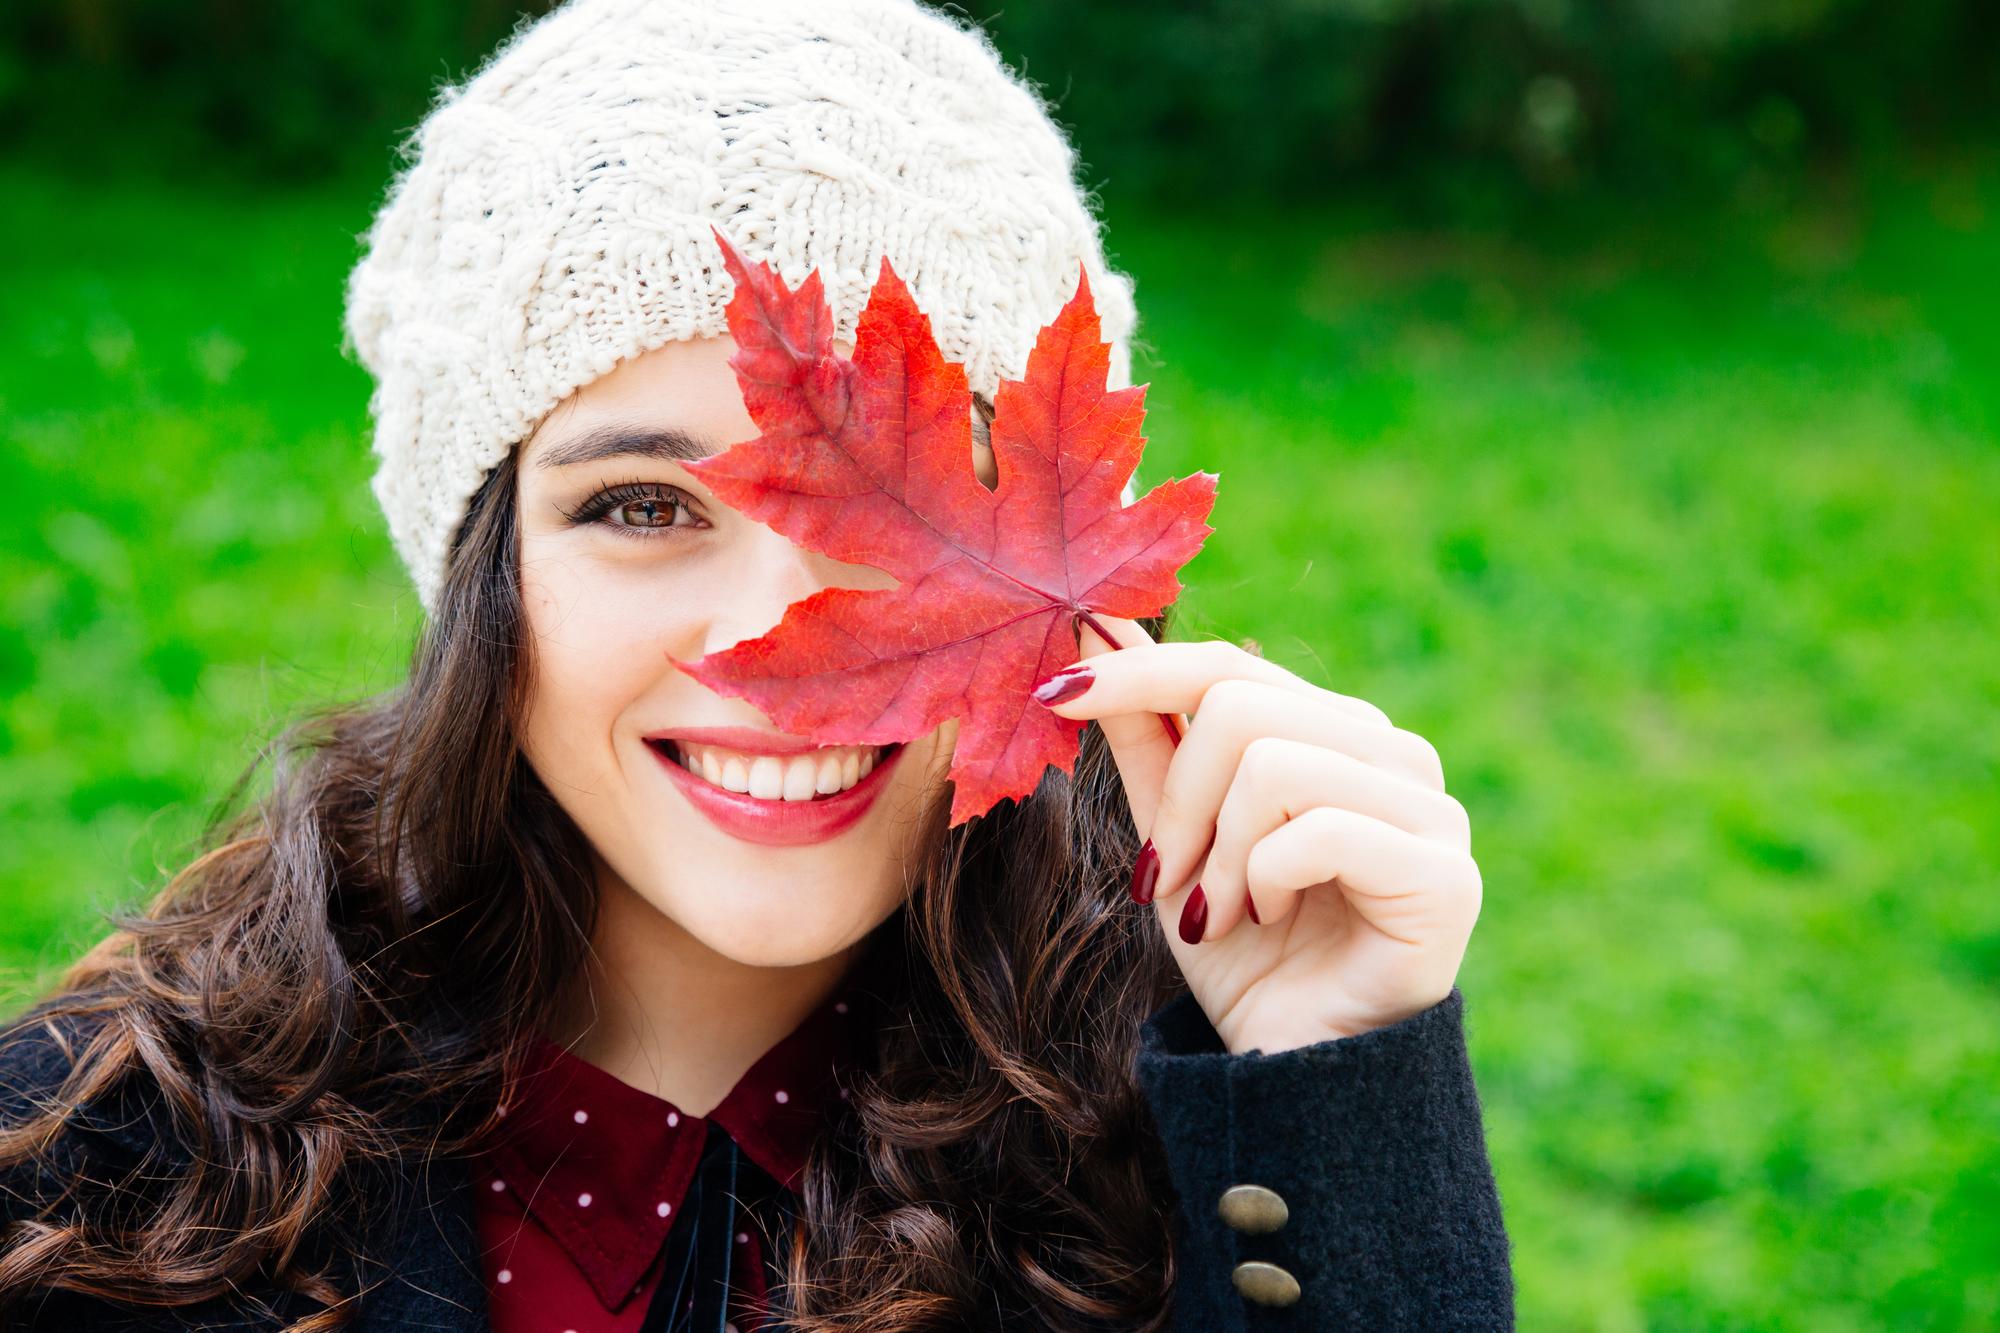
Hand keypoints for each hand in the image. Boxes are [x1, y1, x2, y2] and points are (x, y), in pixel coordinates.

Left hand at [1035, 617, 1482, 1055]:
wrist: (1291, 1074)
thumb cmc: (1239, 954)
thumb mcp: (1171, 838)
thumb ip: (1148, 740)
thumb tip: (1098, 630)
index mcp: (1334, 733)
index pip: (1230, 665)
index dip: (1138, 671)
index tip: (1053, 691)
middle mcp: (1393, 755)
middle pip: (1241, 705)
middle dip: (1176, 802)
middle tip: (1168, 879)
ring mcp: (1431, 810)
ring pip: (1275, 763)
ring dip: (1217, 854)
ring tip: (1217, 913)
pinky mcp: (1446, 874)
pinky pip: (1320, 831)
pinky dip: (1264, 880)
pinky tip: (1269, 920)